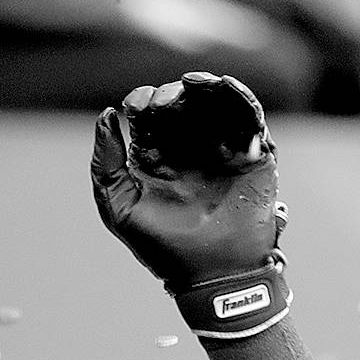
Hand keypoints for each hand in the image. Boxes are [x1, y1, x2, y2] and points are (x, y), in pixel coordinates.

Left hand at [91, 72, 287, 337]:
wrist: (213, 275)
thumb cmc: (161, 247)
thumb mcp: (119, 206)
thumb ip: (106, 163)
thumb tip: (107, 115)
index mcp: (155, 157)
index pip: (147, 116)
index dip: (141, 102)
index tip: (137, 107)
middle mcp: (187, 148)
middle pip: (180, 104)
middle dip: (171, 95)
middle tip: (165, 101)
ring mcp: (220, 149)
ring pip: (213, 104)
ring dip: (203, 88)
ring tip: (192, 84)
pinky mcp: (252, 154)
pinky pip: (248, 116)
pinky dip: (237, 97)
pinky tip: (222, 86)